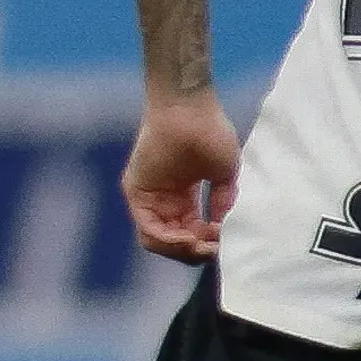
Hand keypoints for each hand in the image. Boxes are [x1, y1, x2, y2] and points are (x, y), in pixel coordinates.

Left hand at [124, 91, 242, 262]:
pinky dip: (168, 240)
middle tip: (211, 248)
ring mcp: (148, 198)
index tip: (223, 242)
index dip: (206, 244)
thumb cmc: (209, 131)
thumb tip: (221, 228)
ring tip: (199, 244)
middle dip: (194, 251)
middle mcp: (164, 201)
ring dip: (180, 250)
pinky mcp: (137, 193)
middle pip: (173, 242)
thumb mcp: (223, 173)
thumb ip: (221, 201)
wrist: (190, 108)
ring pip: (157, 241)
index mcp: (183, 199)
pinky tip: (187, 238)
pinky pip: (148, 229)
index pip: (190, 234)